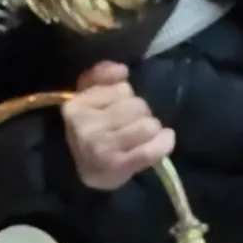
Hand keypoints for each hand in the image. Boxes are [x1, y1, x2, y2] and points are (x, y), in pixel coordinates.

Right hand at [61, 61, 175, 189]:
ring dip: (152, 128)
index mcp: (76, 106)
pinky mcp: (118, 165)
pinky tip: (165, 139)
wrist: (89, 171)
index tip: (119, 108)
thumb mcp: (88, 96)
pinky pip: (151, 149)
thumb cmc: (94, 129)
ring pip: (147, 125)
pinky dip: (163, 143)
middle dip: (141, 113)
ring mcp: (102, 148)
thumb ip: (100, 74)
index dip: (126, 96)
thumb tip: (121, 70)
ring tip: (143, 134)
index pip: (121, 88)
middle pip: (136, 106)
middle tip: (133, 123)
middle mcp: (87, 127)